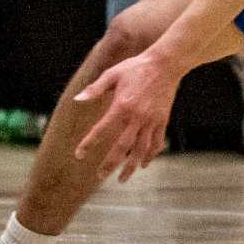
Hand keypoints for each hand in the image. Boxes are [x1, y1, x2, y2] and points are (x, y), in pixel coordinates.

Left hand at [72, 49, 180, 181]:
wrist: (165, 64)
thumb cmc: (135, 67)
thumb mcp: (112, 74)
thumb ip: (95, 89)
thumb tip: (77, 100)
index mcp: (121, 106)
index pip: (101, 130)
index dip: (89, 144)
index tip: (79, 155)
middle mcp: (137, 117)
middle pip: (122, 147)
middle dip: (110, 164)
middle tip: (100, 176)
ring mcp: (152, 121)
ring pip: (141, 150)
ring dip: (130, 166)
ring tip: (122, 179)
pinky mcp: (163, 121)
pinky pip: (156, 143)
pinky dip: (150, 155)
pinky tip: (143, 164)